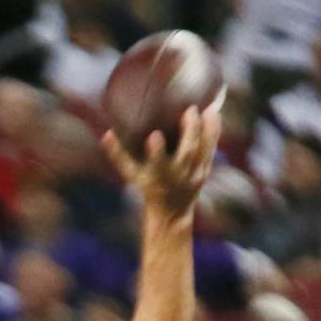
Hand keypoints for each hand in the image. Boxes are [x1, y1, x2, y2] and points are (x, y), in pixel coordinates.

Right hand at [103, 102, 221, 221]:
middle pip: (187, 154)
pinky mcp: (205, 170)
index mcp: (158, 177)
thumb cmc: (148, 187)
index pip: (157, 165)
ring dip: (207, 129)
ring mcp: (194, 174)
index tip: (154, 136)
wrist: (172, 212)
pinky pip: (211, 149)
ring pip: (203, 150)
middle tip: (190, 110)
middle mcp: (178, 176)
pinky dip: (214, 132)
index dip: (157, 152)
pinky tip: (214, 114)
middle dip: (190, 133)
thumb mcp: (131, 174)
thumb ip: (118, 155)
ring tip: (209, 108)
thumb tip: (106, 133)